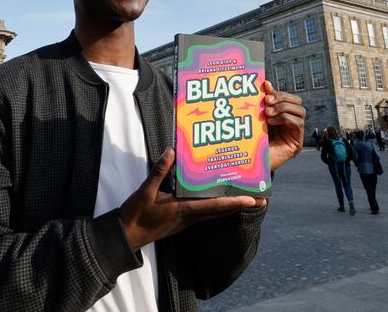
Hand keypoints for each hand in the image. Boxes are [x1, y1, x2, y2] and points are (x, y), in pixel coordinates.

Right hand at [119, 148, 261, 251]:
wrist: (127, 236)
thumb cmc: (136, 215)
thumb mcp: (145, 191)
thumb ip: (159, 171)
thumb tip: (171, 151)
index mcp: (183, 209)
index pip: (214, 205)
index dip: (235, 202)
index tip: (253, 199)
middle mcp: (190, 217)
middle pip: (221, 211)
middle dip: (240, 205)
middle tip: (260, 198)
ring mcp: (186, 221)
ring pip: (214, 213)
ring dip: (230, 206)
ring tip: (244, 196)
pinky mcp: (182, 221)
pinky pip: (205, 213)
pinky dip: (216, 206)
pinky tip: (217, 198)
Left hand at [262, 80, 304, 169]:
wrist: (251, 164)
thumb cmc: (253, 140)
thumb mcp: (258, 118)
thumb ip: (263, 102)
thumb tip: (266, 82)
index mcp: (283, 115)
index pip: (288, 97)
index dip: (278, 92)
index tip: (265, 91)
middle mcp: (292, 123)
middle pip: (297, 102)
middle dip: (283, 98)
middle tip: (267, 101)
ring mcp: (296, 132)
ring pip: (300, 111)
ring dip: (283, 108)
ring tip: (268, 113)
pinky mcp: (297, 142)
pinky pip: (298, 123)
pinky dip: (285, 118)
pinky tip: (272, 121)